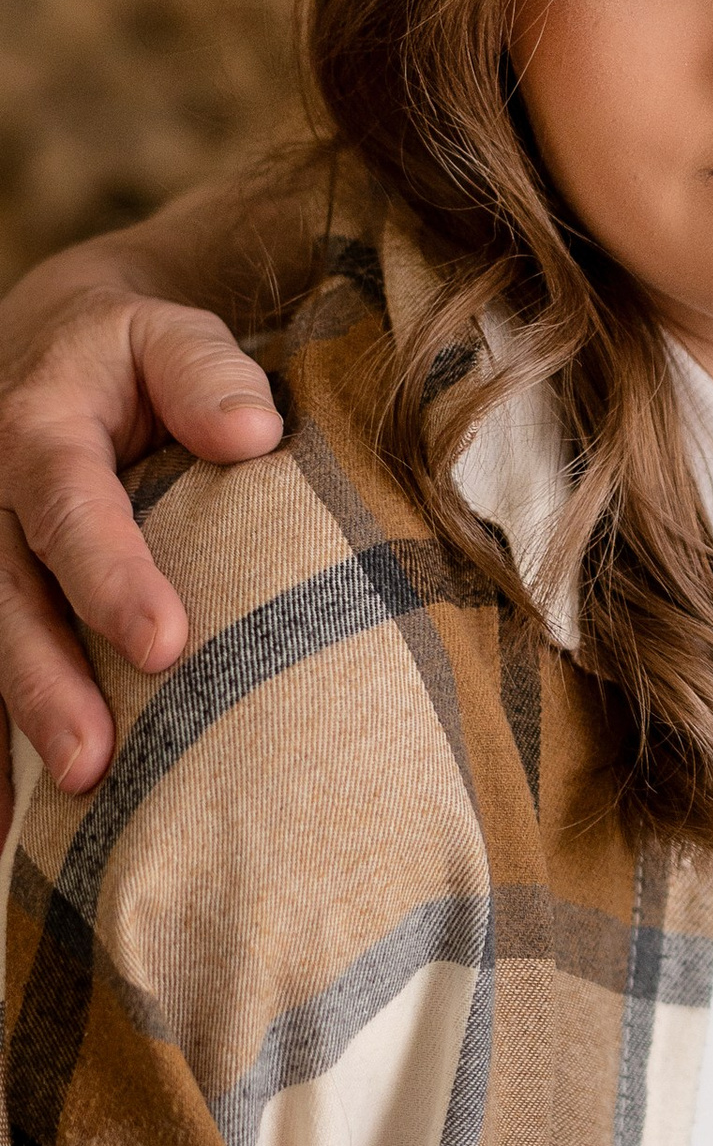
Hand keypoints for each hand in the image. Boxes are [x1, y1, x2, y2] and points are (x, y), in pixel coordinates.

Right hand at [0, 271, 278, 792]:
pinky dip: (0, 742)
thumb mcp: (170, 331)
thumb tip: (254, 432)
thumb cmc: (134, 356)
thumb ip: (207, 372)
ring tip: (80, 792)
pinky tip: (19, 814)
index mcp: (38, 432)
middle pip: (9, 598)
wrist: (55, 352)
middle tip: (95, 758)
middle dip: (46, 682)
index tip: (163, 643)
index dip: (109, 577)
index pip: (71, 507)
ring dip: (24, 719)